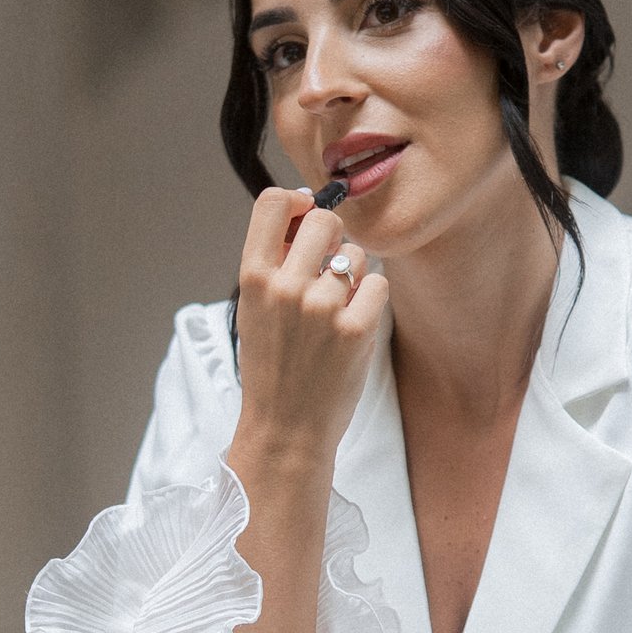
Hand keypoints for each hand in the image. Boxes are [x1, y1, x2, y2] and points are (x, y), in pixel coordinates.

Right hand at [231, 187, 390, 480]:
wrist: (285, 429)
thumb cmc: (272, 368)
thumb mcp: (254, 310)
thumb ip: (274, 263)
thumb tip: (304, 209)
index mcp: (253, 278)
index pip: (272, 202)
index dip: (295, 203)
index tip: (303, 219)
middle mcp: (285, 286)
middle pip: (325, 219)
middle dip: (333, 237)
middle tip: (329, 268)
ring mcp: (322, 307)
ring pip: (357, 254)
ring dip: (354, 276)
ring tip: (336, 311)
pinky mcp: (356, 328)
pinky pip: (378, 284)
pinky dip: (371, 301)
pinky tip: (354, 326)